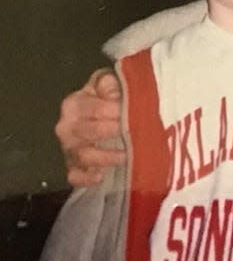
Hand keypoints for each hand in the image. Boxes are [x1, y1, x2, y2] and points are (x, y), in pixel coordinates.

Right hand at [55, 67, 125, 186]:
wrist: (98, 112)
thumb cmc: (106, 95)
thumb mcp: (108, 82)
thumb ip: (111, 84)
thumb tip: (116, 95)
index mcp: (74, 103)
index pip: (96, 108)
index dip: (117, 111)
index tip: (137, 113)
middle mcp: (67, 126)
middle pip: (91, 132)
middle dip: (115, 132)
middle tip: (136, 133)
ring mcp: (68, 148)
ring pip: (84, 156)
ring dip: (107, 157)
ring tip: (128, 155)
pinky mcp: (72, 165)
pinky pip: (74, 176)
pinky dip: (86, 178)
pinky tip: (101, 176)